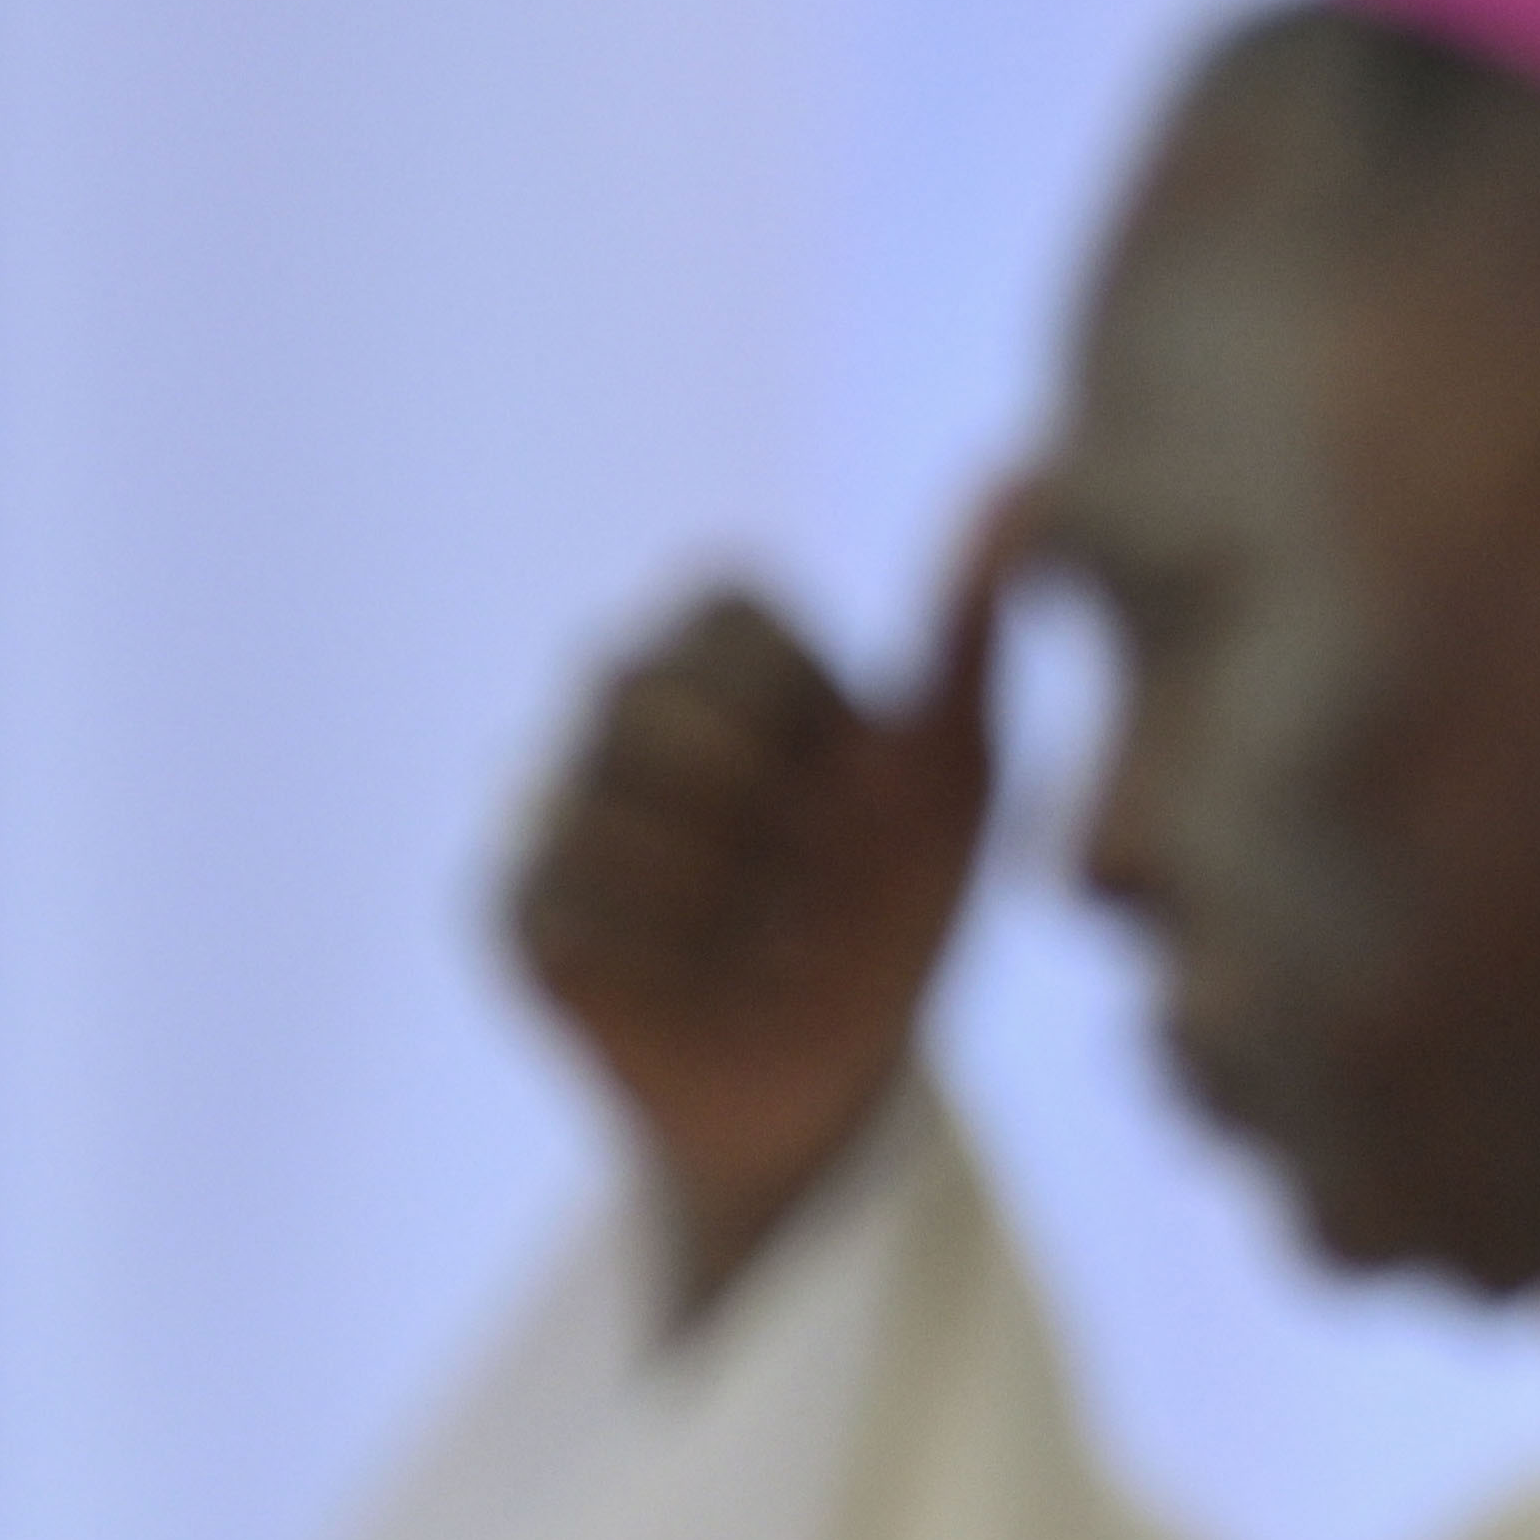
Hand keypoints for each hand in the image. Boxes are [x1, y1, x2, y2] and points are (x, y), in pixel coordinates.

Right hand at [505, 503, 1014, 1322]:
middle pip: (670, 713)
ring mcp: (541, 803)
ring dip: (735, 898)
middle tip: (820, 872)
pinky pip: (579, 915)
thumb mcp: (953, 761)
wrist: (837, 1067)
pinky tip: (715, 980)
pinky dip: (678, 963)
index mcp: (711, 639)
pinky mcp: (509, 911)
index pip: (735, 627)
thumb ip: (970, 619)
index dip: (812, 720)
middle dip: (774, 812)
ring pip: (624, 819)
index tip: (853, 781)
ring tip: (778, 931)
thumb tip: (1030, 471)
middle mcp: (607, 701)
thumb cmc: (896, 891)